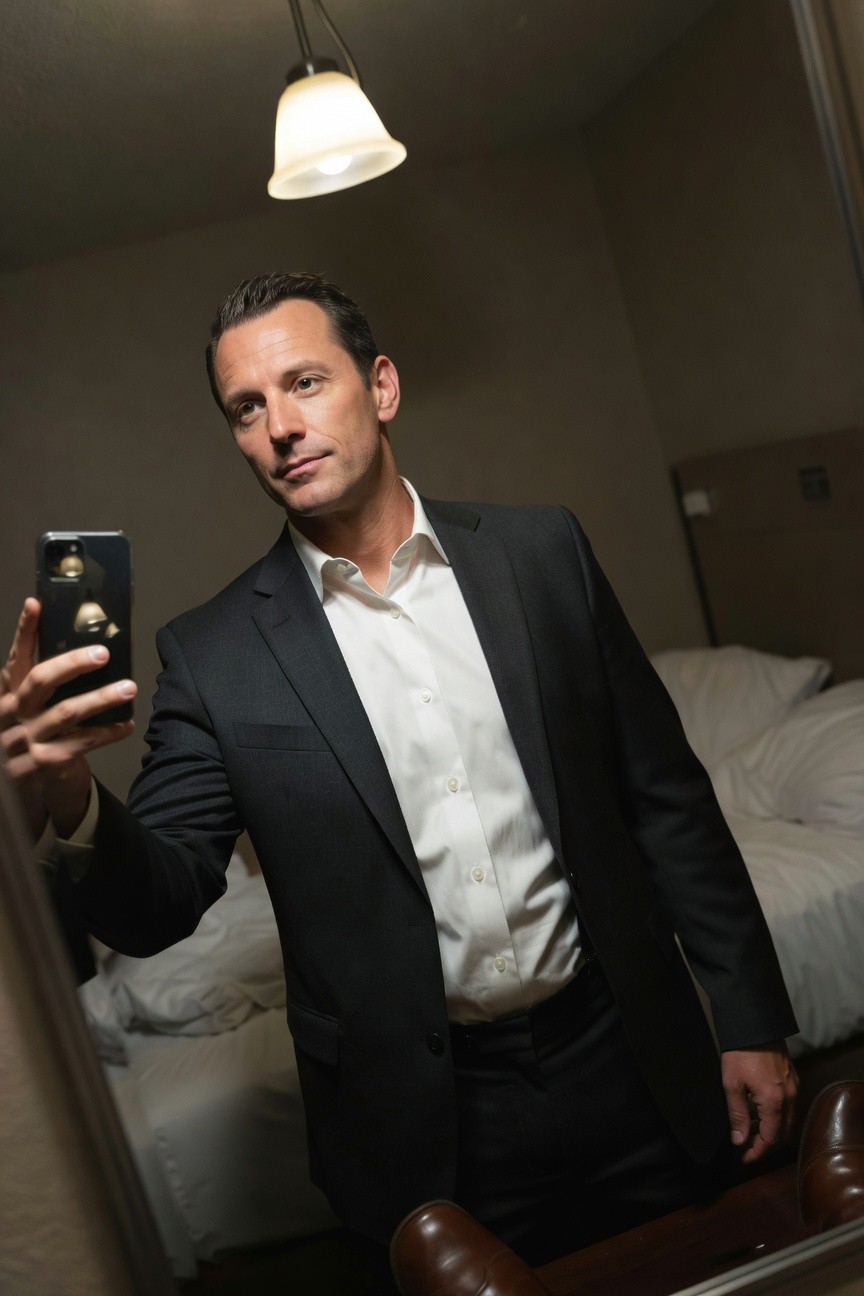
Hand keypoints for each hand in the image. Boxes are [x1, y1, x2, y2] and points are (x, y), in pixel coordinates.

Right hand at [0, 598, 135, 837]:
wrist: (21, 792)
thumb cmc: (35, 738)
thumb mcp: (30, 710)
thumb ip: (46, 685)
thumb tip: (88, 650)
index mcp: (7, 694)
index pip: (16, 657)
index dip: (25, 630)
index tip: (36, 603)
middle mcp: (11, 714)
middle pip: (40, 680)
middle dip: (73, 664)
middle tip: (103, 653)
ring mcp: (24, 740)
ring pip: (66, 712)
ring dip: (102, 698)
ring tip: (129, 687)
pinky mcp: (42, 763)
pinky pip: (81, 743)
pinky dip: (107, 733)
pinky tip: (126, 725)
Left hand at [721, 1041, 797, 1163]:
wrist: (754, 1023)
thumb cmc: (740, 1053)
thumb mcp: (732, 1084)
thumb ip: (737, 1115)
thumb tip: (739, 1140)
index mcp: (774, 1101)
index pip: (771, 1138)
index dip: (758, 1151)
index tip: (744, 1157)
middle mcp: (790, 1097)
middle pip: (781, 1132)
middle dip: (764, 1142)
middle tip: (746, 1145)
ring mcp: (793, 1086)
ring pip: (786, 1119)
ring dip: (770, 1128)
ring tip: (749, 1128)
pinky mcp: (791, 1077)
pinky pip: (787, 1105)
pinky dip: (774, 1114)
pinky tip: (758, 1110)